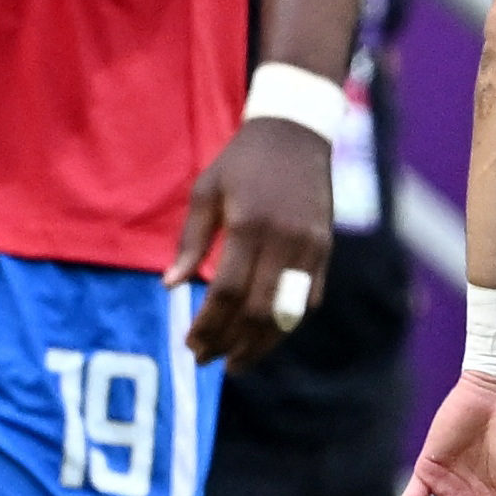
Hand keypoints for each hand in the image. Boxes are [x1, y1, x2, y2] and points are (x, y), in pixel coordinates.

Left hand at [168, 117, 334, 366]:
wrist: (297, 133)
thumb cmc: (241, 162)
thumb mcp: (206, 193)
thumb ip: (191, 242)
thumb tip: (171, 286)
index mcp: (250, 225)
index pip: (229, 293)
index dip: (210, 326)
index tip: (191, 345)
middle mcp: (285, 241)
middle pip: (259, 311)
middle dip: (231, 342)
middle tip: (208, 359)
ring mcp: (311, 247)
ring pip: (288, 312)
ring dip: (261, 344)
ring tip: (237, 362)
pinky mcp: (325, 249)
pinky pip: (309, 299)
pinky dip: (286, 323)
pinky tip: (265, 336)